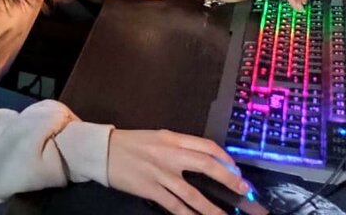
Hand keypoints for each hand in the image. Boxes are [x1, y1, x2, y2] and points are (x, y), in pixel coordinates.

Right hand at [108, 129, 248, 214]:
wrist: (102, 150)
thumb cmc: (130, 143)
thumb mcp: (155, 138)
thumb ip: (177, 146)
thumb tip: (203, 160)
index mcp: (171, 138)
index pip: (206, 146)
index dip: (225, 159)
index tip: (236, 169)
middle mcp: (168, 155)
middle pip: (206, 166)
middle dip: (229, 179)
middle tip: (244, 191)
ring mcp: (159, 173)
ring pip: (193, 193)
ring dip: (212, 208)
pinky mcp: (149, 189)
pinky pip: (174, 205)